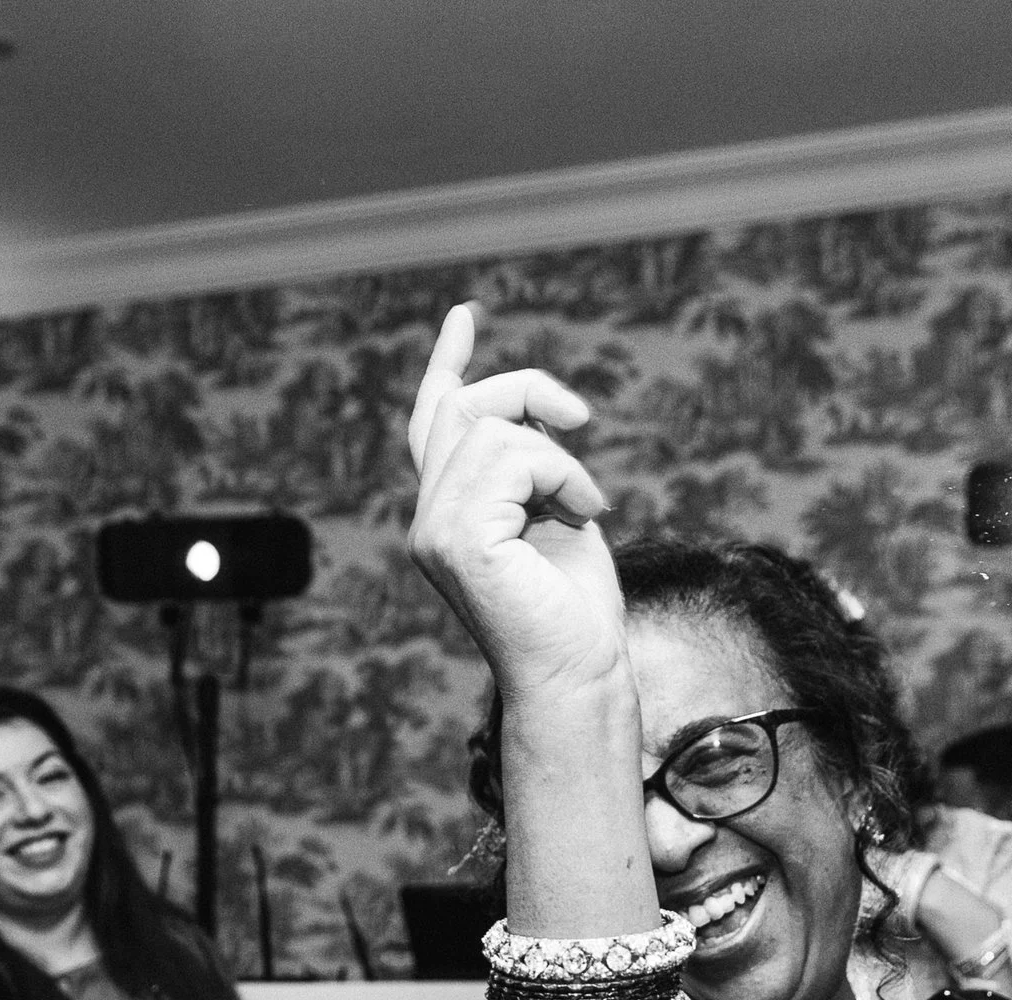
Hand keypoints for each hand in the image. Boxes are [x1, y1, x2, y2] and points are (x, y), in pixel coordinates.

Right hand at [406, 302, 624, 706]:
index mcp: (448, 513)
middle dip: (530, 392)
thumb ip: (530, 463)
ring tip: (583, 502)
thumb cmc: (575, 608)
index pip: (434, 424)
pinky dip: (562, 474)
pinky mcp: (458, 540)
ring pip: (493, 429)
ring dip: (556, 454)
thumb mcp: (555, 511)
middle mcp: (428, 519)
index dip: (449, 366)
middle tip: (582, 420)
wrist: (578, 672)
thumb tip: (536, 408)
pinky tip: (583, 513)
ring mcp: (435, 531)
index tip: (464, 316)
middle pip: (464, 407)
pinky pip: (514, 458)